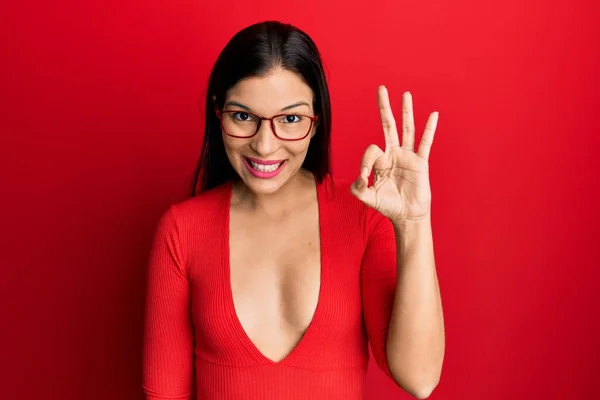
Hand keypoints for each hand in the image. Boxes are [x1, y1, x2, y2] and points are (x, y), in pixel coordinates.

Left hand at [351, 86, 438, 223]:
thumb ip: (358, 189)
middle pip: (388, 125)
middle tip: (381, 88)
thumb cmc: (388, 206)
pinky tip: (433, 115)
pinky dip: (429, 129)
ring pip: (407, 129)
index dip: (366, 162)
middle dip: (384, 107)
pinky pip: (425, 143)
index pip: (371, 150)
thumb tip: (360, 176)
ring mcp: (408, 156)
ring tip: (406, 94)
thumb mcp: (367, 198)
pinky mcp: (420, 163)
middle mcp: (394, 154)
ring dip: (406, 112)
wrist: (407, 216)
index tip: (365, 178)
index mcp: (380, 161)